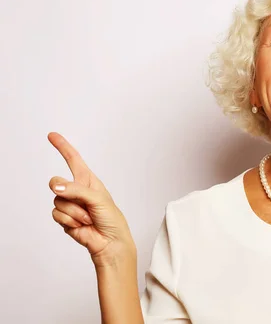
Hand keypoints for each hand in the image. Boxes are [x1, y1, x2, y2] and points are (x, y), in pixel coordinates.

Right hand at [47, 132, 135, 266]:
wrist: (110, 241)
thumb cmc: (111, 218)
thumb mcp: (98, 199)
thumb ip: (77, 190)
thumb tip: (55, 185)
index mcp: (88, 180)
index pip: (73, 159)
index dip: (62, 146)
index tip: (52, 135)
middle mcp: (77, 189)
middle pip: (56, 181)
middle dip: (68, 192)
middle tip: (84, 203)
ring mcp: (69, 204)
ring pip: (57, 200)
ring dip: (75, 212)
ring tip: (88, 217)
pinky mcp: (64, 218)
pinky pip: (56, 214)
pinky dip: (70, 220)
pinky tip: (82, 225)